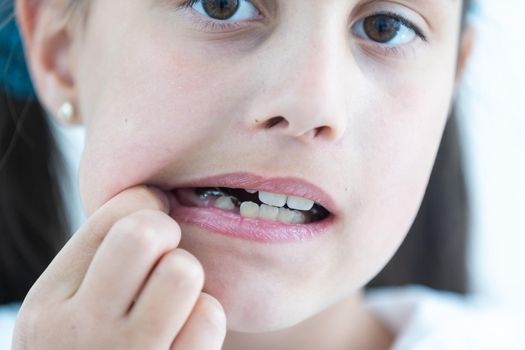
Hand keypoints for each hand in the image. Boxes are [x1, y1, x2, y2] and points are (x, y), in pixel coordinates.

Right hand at [12, 186, 225, 348]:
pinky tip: (187, 329)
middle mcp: (81, 333)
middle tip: (163, 251)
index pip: (112, 217)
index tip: (154, 215)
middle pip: (146, 234)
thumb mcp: (68, 309)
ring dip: (186, 277)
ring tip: (172, 295)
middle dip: (164, 230)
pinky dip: (205, 316)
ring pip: (182, 272)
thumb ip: (100, 257)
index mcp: (51, 304)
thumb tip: (154, 194)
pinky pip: (208, 317)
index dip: (145, 204)